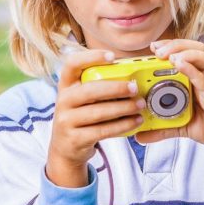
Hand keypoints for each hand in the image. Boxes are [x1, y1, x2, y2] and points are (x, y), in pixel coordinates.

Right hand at [46, 50, 144, 187]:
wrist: (66, 148)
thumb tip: (132, 76)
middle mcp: (63, 101)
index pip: (72, 64)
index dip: (91, 57)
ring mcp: (66, 121)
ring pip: (98, 112)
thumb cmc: (82, 116)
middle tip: (135, 88)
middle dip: (116, 88)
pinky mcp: (75, 138)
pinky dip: (122, 125)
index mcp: (66, 85)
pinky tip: (136, 121)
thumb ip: (99, 86)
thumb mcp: (84, 99)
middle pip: (90, 90)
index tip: (112, 56)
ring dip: (123, 108)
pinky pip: (102, 130)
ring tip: (140, 105)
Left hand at [136, 40, 203, 166]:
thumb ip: (162, 129)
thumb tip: (139, 136)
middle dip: (176, 45)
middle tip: (158, 51)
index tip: (154, 48)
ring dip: (187, 53)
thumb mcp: (183, 128)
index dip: (171, 46)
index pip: (186, 54)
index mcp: (196, 81)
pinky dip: (193, 71)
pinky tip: (180, 64)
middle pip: (196, 50)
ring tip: (169, 56)